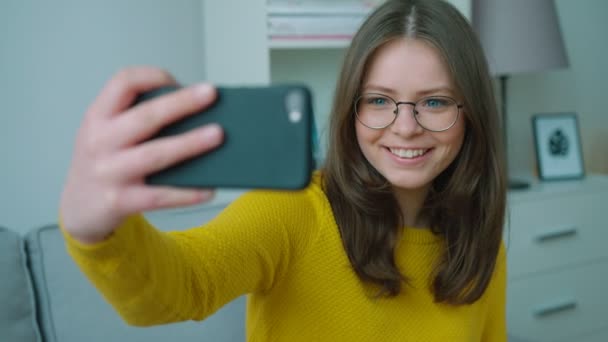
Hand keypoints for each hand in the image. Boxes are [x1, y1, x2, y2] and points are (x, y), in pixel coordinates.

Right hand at [60, 67, 223, 243]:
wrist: (79, 209)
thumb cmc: (105, 163)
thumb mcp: (107, 134)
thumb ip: (138, 120)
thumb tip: (197, 114)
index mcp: (98, 117)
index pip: (122, 83)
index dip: (151, 76)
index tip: (177, 81)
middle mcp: (99, 141)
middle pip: (145, 117)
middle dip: (181, 103)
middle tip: (210, 94)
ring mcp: (109, 173)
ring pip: (155, 154)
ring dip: (189, 143)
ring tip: (218, 134)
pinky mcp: (120, 201)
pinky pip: (160, 196)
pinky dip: (187, 193)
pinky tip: (209, 188)